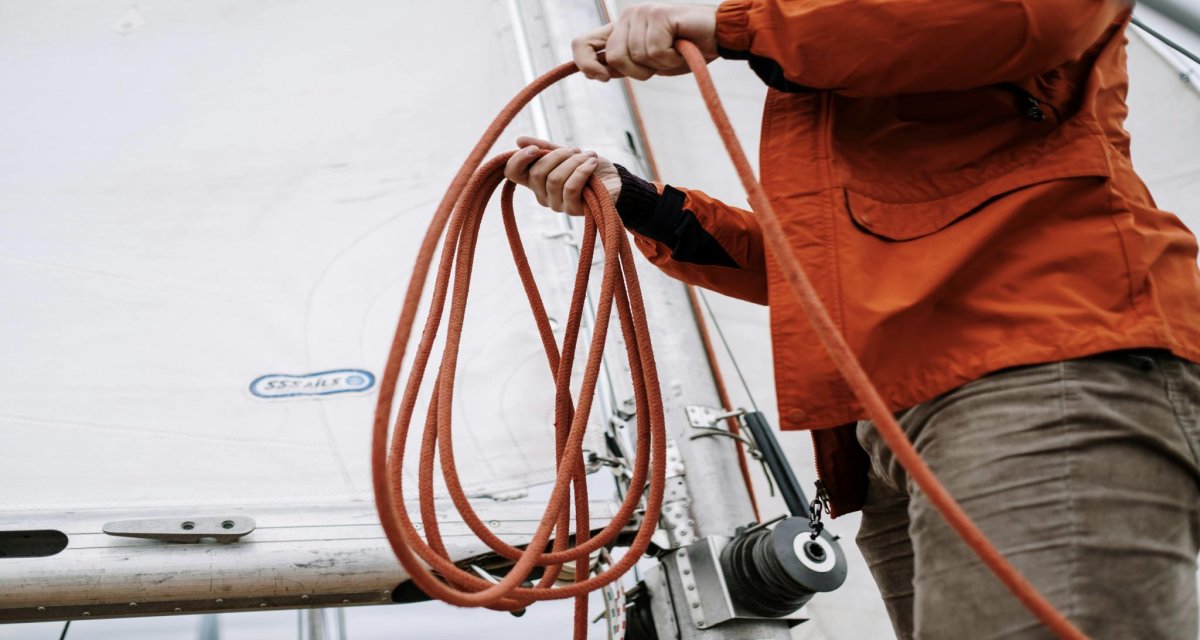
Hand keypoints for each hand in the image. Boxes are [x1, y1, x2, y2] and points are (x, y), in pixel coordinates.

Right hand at [503, 136, 620, 215]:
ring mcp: (557, 204)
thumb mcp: (566, 153)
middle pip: (537, 174)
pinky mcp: (573, 209)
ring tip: (589, 155)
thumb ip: (545, 147)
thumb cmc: (589, 167)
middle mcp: (542, 195)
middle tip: (574, 150)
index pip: (512, 173)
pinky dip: (583, 170)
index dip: (519, 160)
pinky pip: (571, 187)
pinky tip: (592, 163)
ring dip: (574, 162)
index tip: (535, 149)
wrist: (615, 181)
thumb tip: (519, 140)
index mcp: (536, 180)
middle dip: (557, 156)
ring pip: (555, 179)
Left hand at [572, 3, 717, 81]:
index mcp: (620, 29)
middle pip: (615, 58)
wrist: (719, 36)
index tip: (601, 78)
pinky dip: (670, 58)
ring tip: (675, 51)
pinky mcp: (658, 14)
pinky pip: (654, 51)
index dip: (585, 64)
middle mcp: (627, 17)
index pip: (583, 43)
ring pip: (636, 56)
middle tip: (662, 61)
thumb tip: (596, 72)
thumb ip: (623, 65)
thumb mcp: (648, 63)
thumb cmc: (686, 51)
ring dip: (660, 65)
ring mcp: (642, 13)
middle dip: (640, 71)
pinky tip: (681, 46)